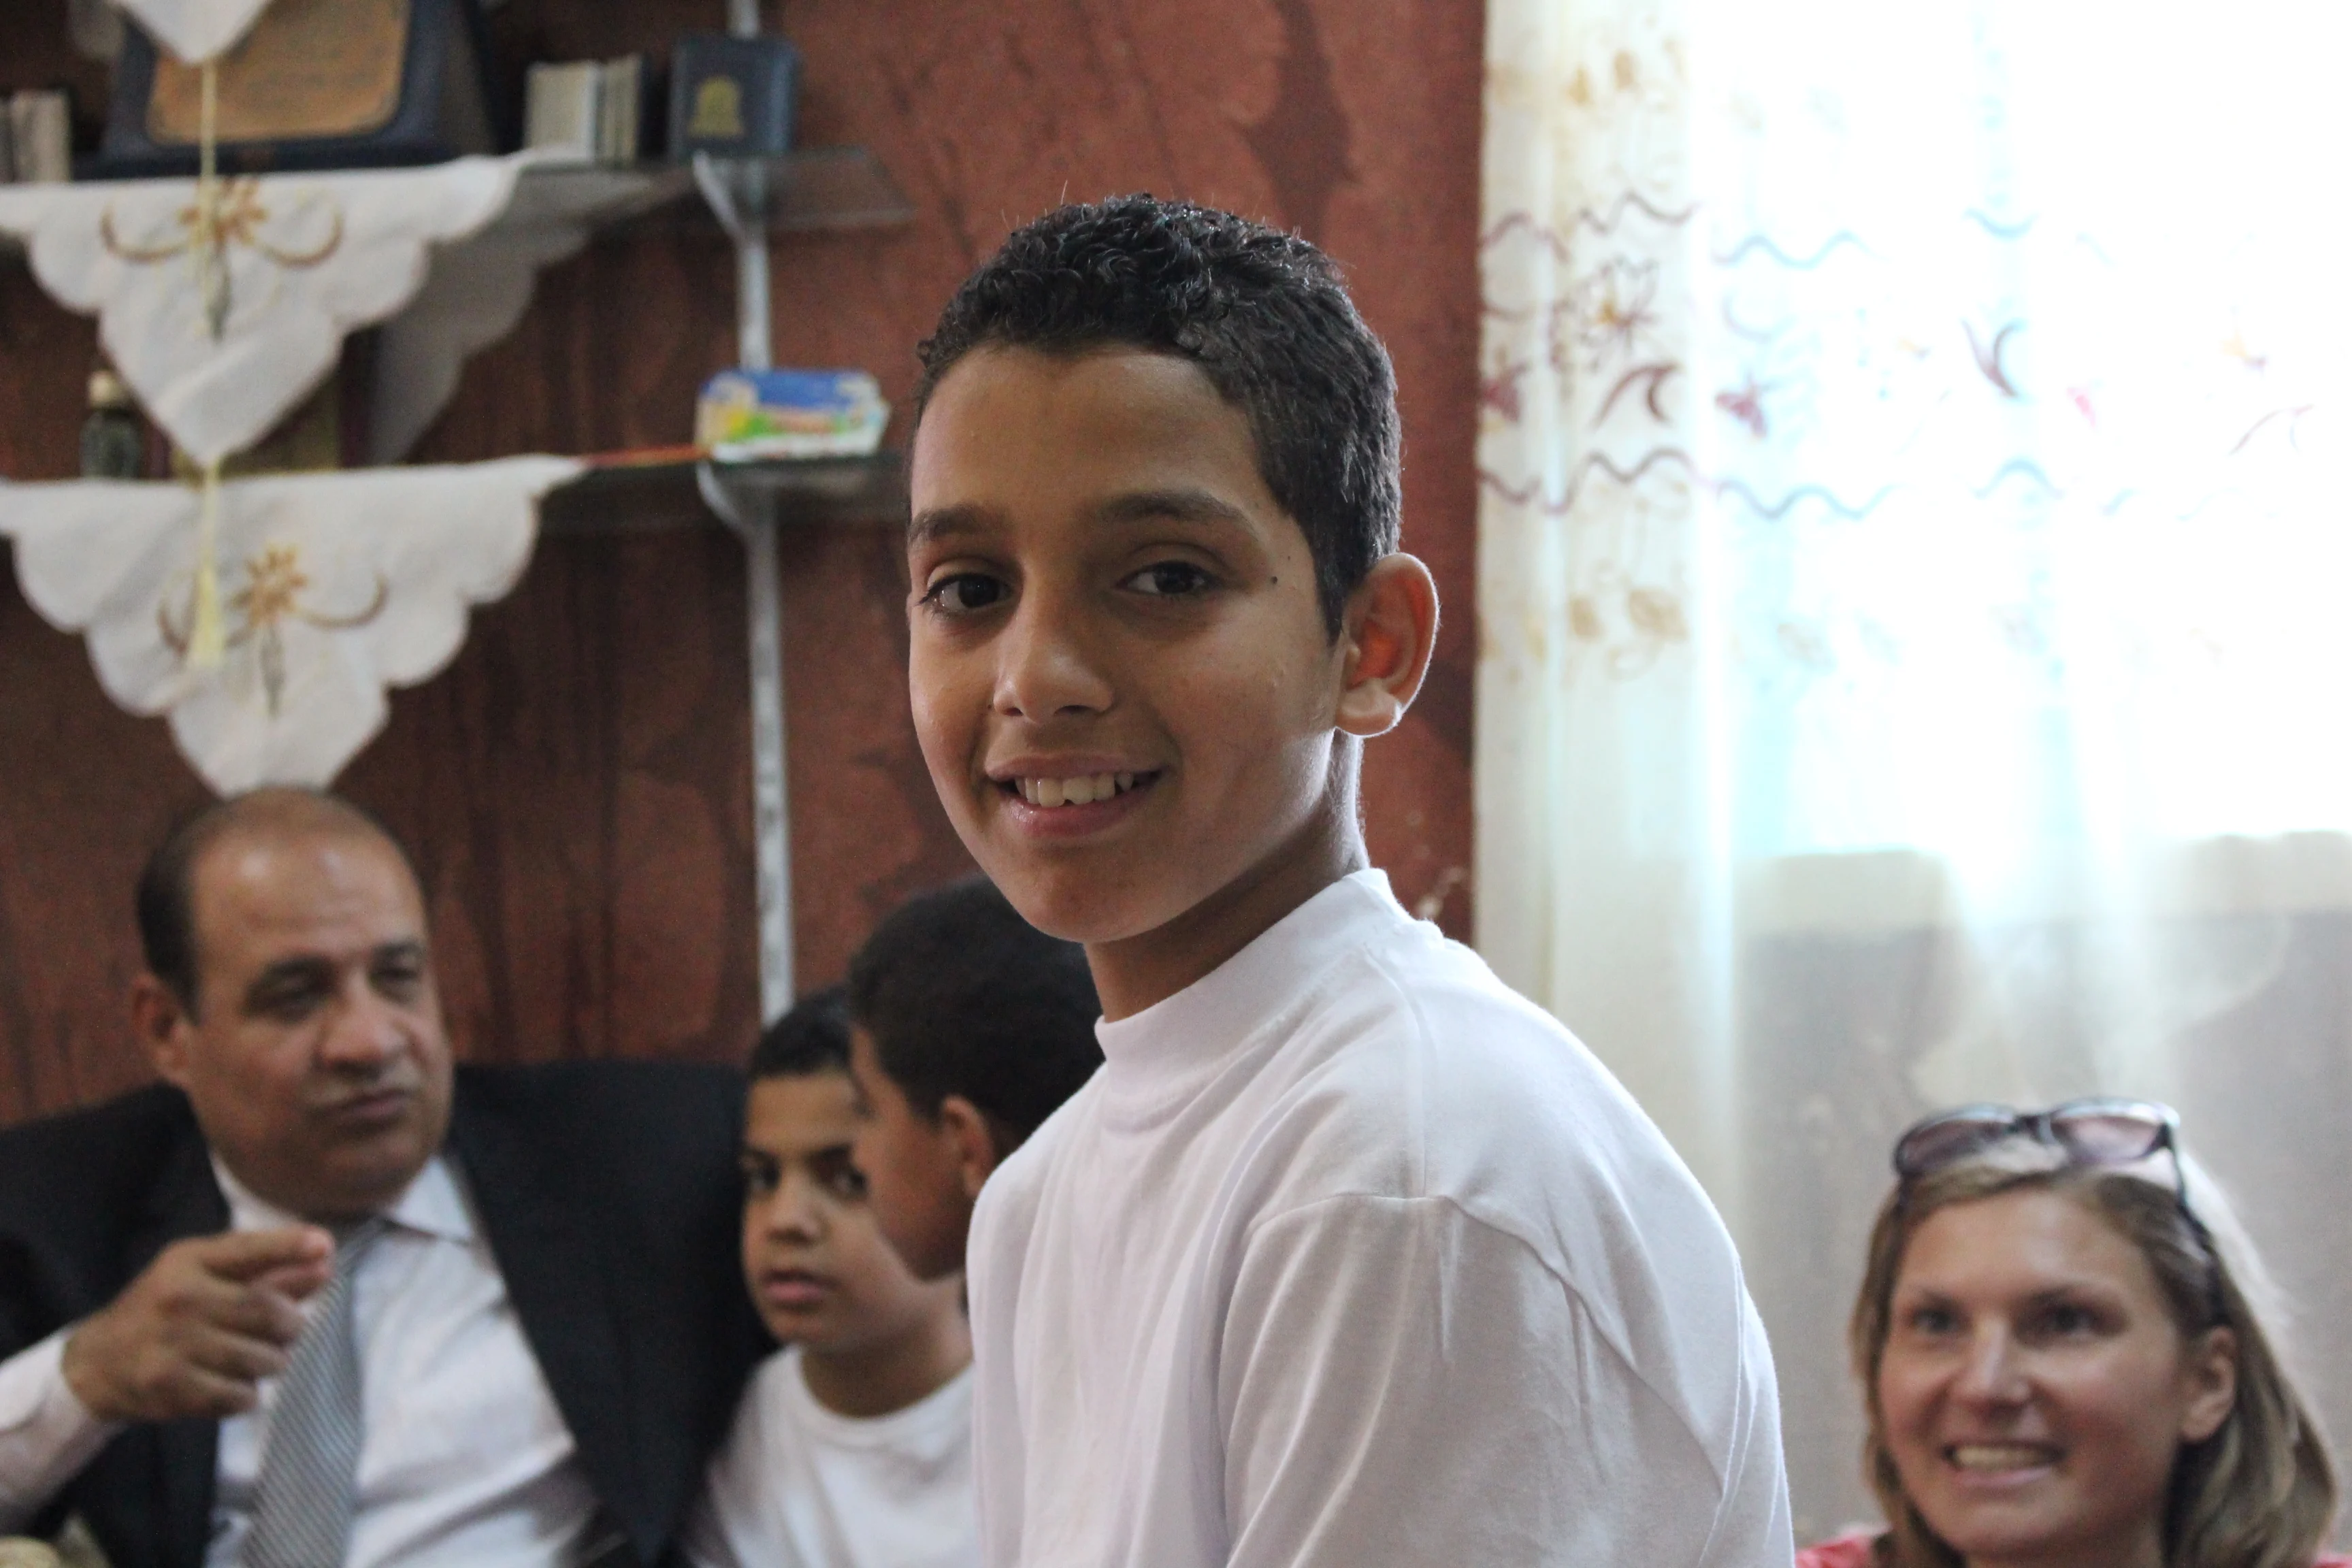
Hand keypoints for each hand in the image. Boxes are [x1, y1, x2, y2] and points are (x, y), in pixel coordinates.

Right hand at [60, 1227, 333, 1422]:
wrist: (99, 1362)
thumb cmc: (167, 1309)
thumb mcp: (206, 1275)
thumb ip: (266, 1267)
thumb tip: (324, 1256)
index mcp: (189, 1261)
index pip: (249, 1249)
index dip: (290, 1247)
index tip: (325, 1248)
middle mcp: (179, 1297)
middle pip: (269, 1312)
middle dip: (293, 1325)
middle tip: (289, 1329)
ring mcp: (171, 1343)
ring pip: (261, 1359)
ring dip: (271, 1362)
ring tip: (254, 1358)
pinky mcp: (168, 1386)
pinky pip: (239, 1396)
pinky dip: (246, 1395)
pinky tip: (230, 1384)